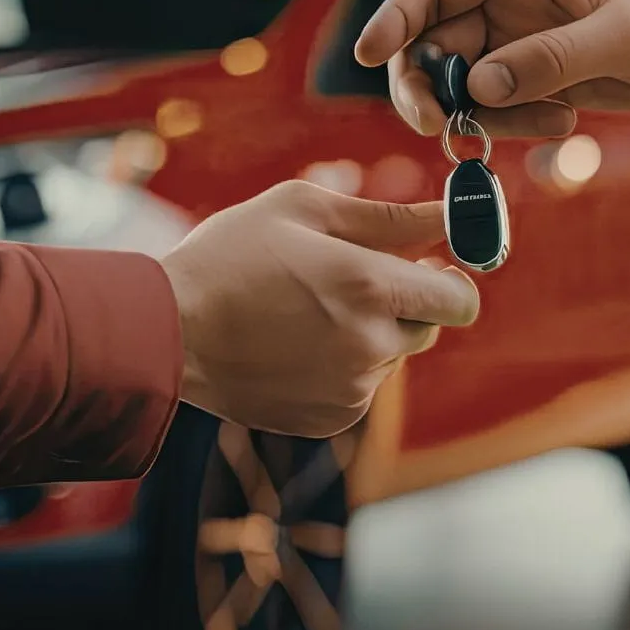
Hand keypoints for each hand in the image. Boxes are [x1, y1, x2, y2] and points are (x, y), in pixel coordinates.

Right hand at [160, 180, 480, 438]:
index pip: (461, 299)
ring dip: (369, 333)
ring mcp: (351, 390)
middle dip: (406, 302)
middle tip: (355, 278)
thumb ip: (388, 215)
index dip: (452, 280)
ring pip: (391, 357)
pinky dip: (342, 366)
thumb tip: (448, 215)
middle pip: (430, 328)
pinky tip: (294, 344)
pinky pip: (360, 386)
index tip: (428, 265)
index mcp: (369, 287)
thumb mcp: (304, 210)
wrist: (168, 331)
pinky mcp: (331, 419)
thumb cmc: (231, 255)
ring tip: (307, 310)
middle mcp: (370, 345)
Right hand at [353, 0, 629, 148]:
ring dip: (480, 117)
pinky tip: (564, 127)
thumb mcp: (625, 37)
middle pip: (432, 44)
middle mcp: (512, 5)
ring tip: (551, 125)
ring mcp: (522, 46)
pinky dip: (511, 128)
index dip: (393, 17)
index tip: (366, 56)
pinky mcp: (540, 83)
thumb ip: (550, 60)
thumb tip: (479, 86)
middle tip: (443, 130)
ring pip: (461, 85)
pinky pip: (496, 110)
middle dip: (428, 87)